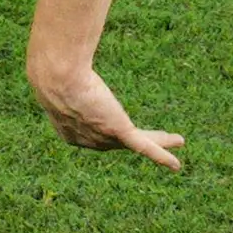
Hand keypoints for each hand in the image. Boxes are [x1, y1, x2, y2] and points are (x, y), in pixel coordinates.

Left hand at [31, 56, 182, 169]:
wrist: (56, 76)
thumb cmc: (54, 72)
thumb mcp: (59, 82)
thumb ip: (68, 83)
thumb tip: (67, 66)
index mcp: (70, 132)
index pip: (95, 134)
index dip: (110, 131)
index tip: (124, 126)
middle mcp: (87, 140)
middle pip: (119, 143)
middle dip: (138, 140)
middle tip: (153, 138)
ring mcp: (103, 137)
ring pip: (138, 142)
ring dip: (160, 140)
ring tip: (178, 140)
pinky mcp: (118, 129)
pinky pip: (145, 147)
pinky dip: (162, 156)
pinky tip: (176, 165)